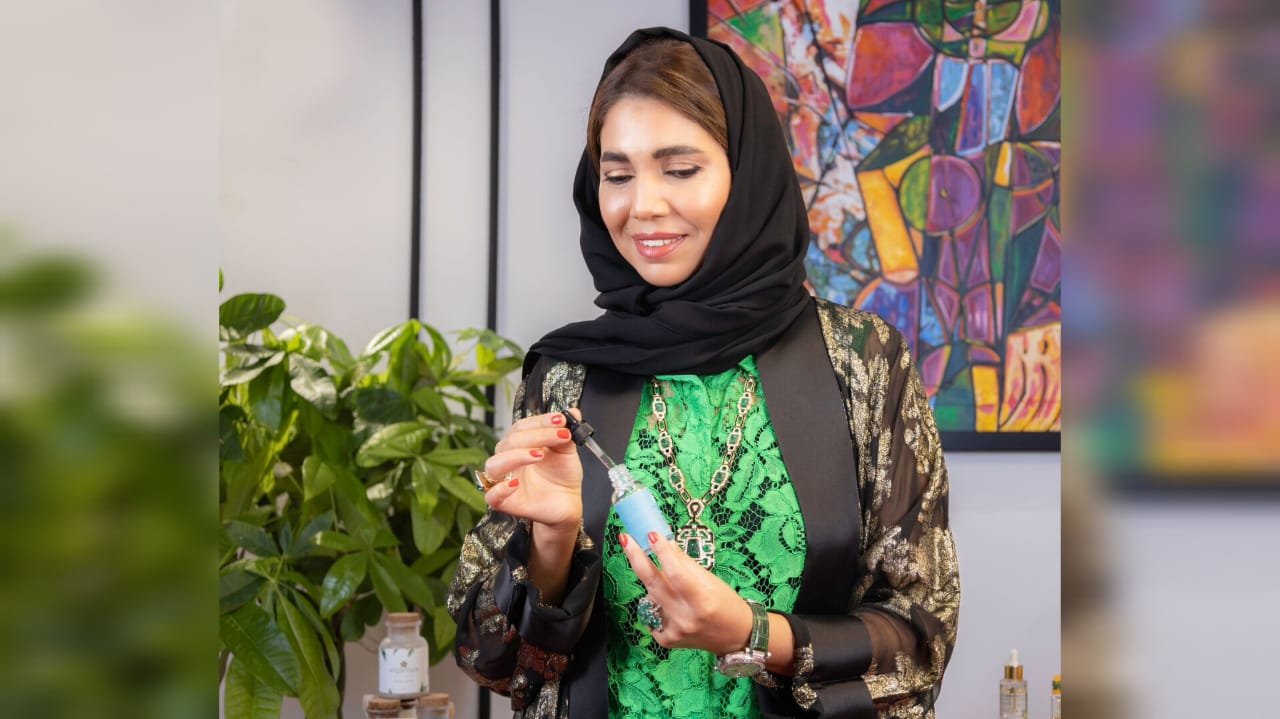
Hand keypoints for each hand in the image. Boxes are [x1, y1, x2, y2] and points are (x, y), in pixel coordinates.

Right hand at [481, 410, 582, 533]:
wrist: (569, 502)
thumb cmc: (563, 476)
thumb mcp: (567, 451)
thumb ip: (566, 432)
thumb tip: (573, 412)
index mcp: (520, 444)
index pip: (521, 427)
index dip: (540, 422)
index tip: (560, 420)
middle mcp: (508, 460)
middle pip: (509, 442)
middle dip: (536, 436)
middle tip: (560, 436)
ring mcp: (504, 481)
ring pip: (494, 464)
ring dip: (515, 456)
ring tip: (539, 455)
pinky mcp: (504, 503)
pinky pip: (491, 496)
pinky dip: (501, 488)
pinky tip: (516, 483)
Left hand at [618, 532, 753, 655]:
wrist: (735, 637)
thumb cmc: (727, 604)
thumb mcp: (711, 580)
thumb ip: (685, 564)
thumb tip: (664, 542)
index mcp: (702, 602)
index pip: (676, 573)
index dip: (662, 553)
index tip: (651, 534)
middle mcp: (685, 618)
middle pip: (654, 584)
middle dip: (637, 558)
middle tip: (626, 539)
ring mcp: (673, 631)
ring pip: (650, 596)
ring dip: (653, 582)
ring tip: (665, 579)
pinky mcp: (665, 640)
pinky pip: (651, 612)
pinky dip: (656, 602)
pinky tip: (668, 602)